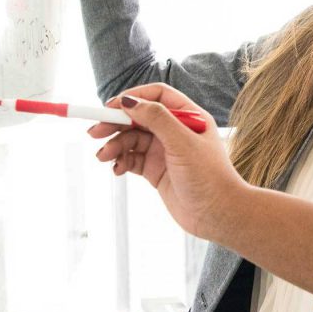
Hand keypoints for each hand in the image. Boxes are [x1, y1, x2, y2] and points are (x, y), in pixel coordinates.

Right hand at [89, 83, 244, 241]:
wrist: (218, 215)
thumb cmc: (209, 177)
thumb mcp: (182, 143)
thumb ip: (157, 119)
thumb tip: (129, 101)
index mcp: (190, 117)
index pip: (157, 96)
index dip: (134, 98)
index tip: (111, 107)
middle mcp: (177, 131)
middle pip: (139, 117)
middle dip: (115, 123)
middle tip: (94, 132)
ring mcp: (165, 151)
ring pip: (131, 139)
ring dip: (115, 145)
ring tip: (103, 157)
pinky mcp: (156, 170)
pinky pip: (132, 159)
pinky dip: (121, 161)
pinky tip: (116, 169)